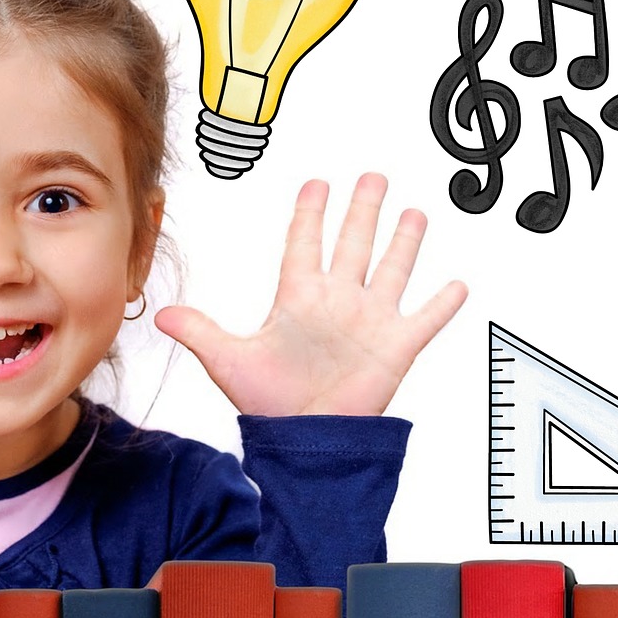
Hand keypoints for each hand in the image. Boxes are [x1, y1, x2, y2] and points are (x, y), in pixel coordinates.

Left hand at [154, 173, 466, 417]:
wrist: (305, 440)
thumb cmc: (268, 404)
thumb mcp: (228, 361)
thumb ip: (200, 332)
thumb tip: (159, 315)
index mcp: (298, 299)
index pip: (305, 243)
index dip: (310, 213)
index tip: (316, 183)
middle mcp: (337, 303)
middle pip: (353, 244)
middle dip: (363, 210)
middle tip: (373, 177)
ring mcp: (369, 322)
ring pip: (391, 269)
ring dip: (404, 242)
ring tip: (415, 213)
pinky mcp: (396, 347)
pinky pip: (426, 319)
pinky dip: (443, 302)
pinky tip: (457, 282)